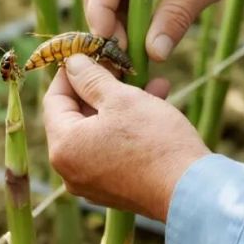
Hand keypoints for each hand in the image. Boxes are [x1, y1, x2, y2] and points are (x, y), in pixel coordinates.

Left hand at [43, 55, 209, 221]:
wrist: (189, 190)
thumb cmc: (154, 141)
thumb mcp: (121, 99)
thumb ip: (91, 78)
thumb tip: (72, 63)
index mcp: (64, 147)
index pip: (54, 99)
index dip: (71, 71)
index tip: (89, 52)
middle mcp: (70, 169)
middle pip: (76, 115)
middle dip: (101, 85)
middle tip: (121, 63)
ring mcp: (92, 181)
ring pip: (99, 129)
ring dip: (120, 102)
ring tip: (149, 81)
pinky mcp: (115, 187)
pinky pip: (112, 147)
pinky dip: (127, 125)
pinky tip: (155, 103)